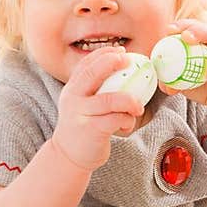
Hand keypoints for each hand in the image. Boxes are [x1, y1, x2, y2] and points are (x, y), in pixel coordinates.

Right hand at [52, 48, 144, 169]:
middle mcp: (73, 98)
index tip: (120, 50)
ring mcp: (81, 114)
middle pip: (91, 74)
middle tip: (129, 61)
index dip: (103, 54)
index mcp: (72, 89)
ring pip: (109, 99)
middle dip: (111, 63)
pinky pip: (115, 119)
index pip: (85, 64)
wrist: (68, 155)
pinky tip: (128, 124)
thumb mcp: (82, 104)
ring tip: (138, 107)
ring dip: (129, 100)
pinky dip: (127, 120)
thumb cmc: (83, 126)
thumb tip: (122, 70)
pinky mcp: (91, 130)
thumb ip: (93, 89)